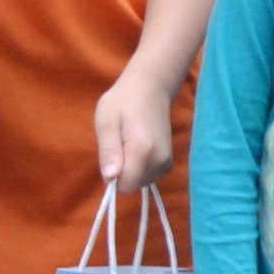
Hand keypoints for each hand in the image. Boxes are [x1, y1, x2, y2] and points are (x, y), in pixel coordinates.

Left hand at [90, 73, 177, 194]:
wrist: (151, 87)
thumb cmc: (123, 101)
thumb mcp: (106, 120)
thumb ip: (108, 150)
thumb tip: (110, 177)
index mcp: (143, 150)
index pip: (124, 185)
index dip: (112, 175)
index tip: (111, 152)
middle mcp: (159, 160)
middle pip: (132, 185)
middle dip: (121, 172)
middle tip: (119, 144)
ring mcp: (166, 162)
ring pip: (140, 182)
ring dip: (130, 169)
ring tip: (128, 142)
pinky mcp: (168, 162)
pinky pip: (147, 177)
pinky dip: (139, 167)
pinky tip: (137, 146)